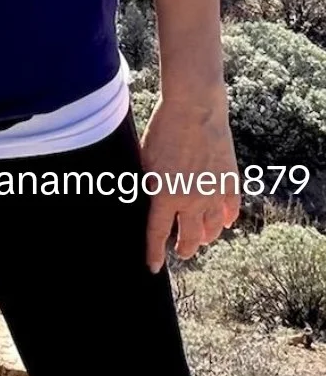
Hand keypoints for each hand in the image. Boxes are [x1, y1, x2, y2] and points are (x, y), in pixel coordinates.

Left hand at [140, 89, 241, 273]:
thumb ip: (147, 184)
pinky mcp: (230, 181)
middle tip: (181, 251)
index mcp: (164, 196)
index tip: (153, 267)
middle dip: (184, 248)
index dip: (154, 254)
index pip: (157, 234)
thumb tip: (144, 200)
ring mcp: (213, 193)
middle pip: (190, 238)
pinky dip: (227, 219)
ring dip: (206, 237)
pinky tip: (224, 222)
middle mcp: (190, 201)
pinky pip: (231, 210)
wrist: (194, 108)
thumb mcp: (144, 159)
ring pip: (212, 229)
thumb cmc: (163, 129)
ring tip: (201, 239)